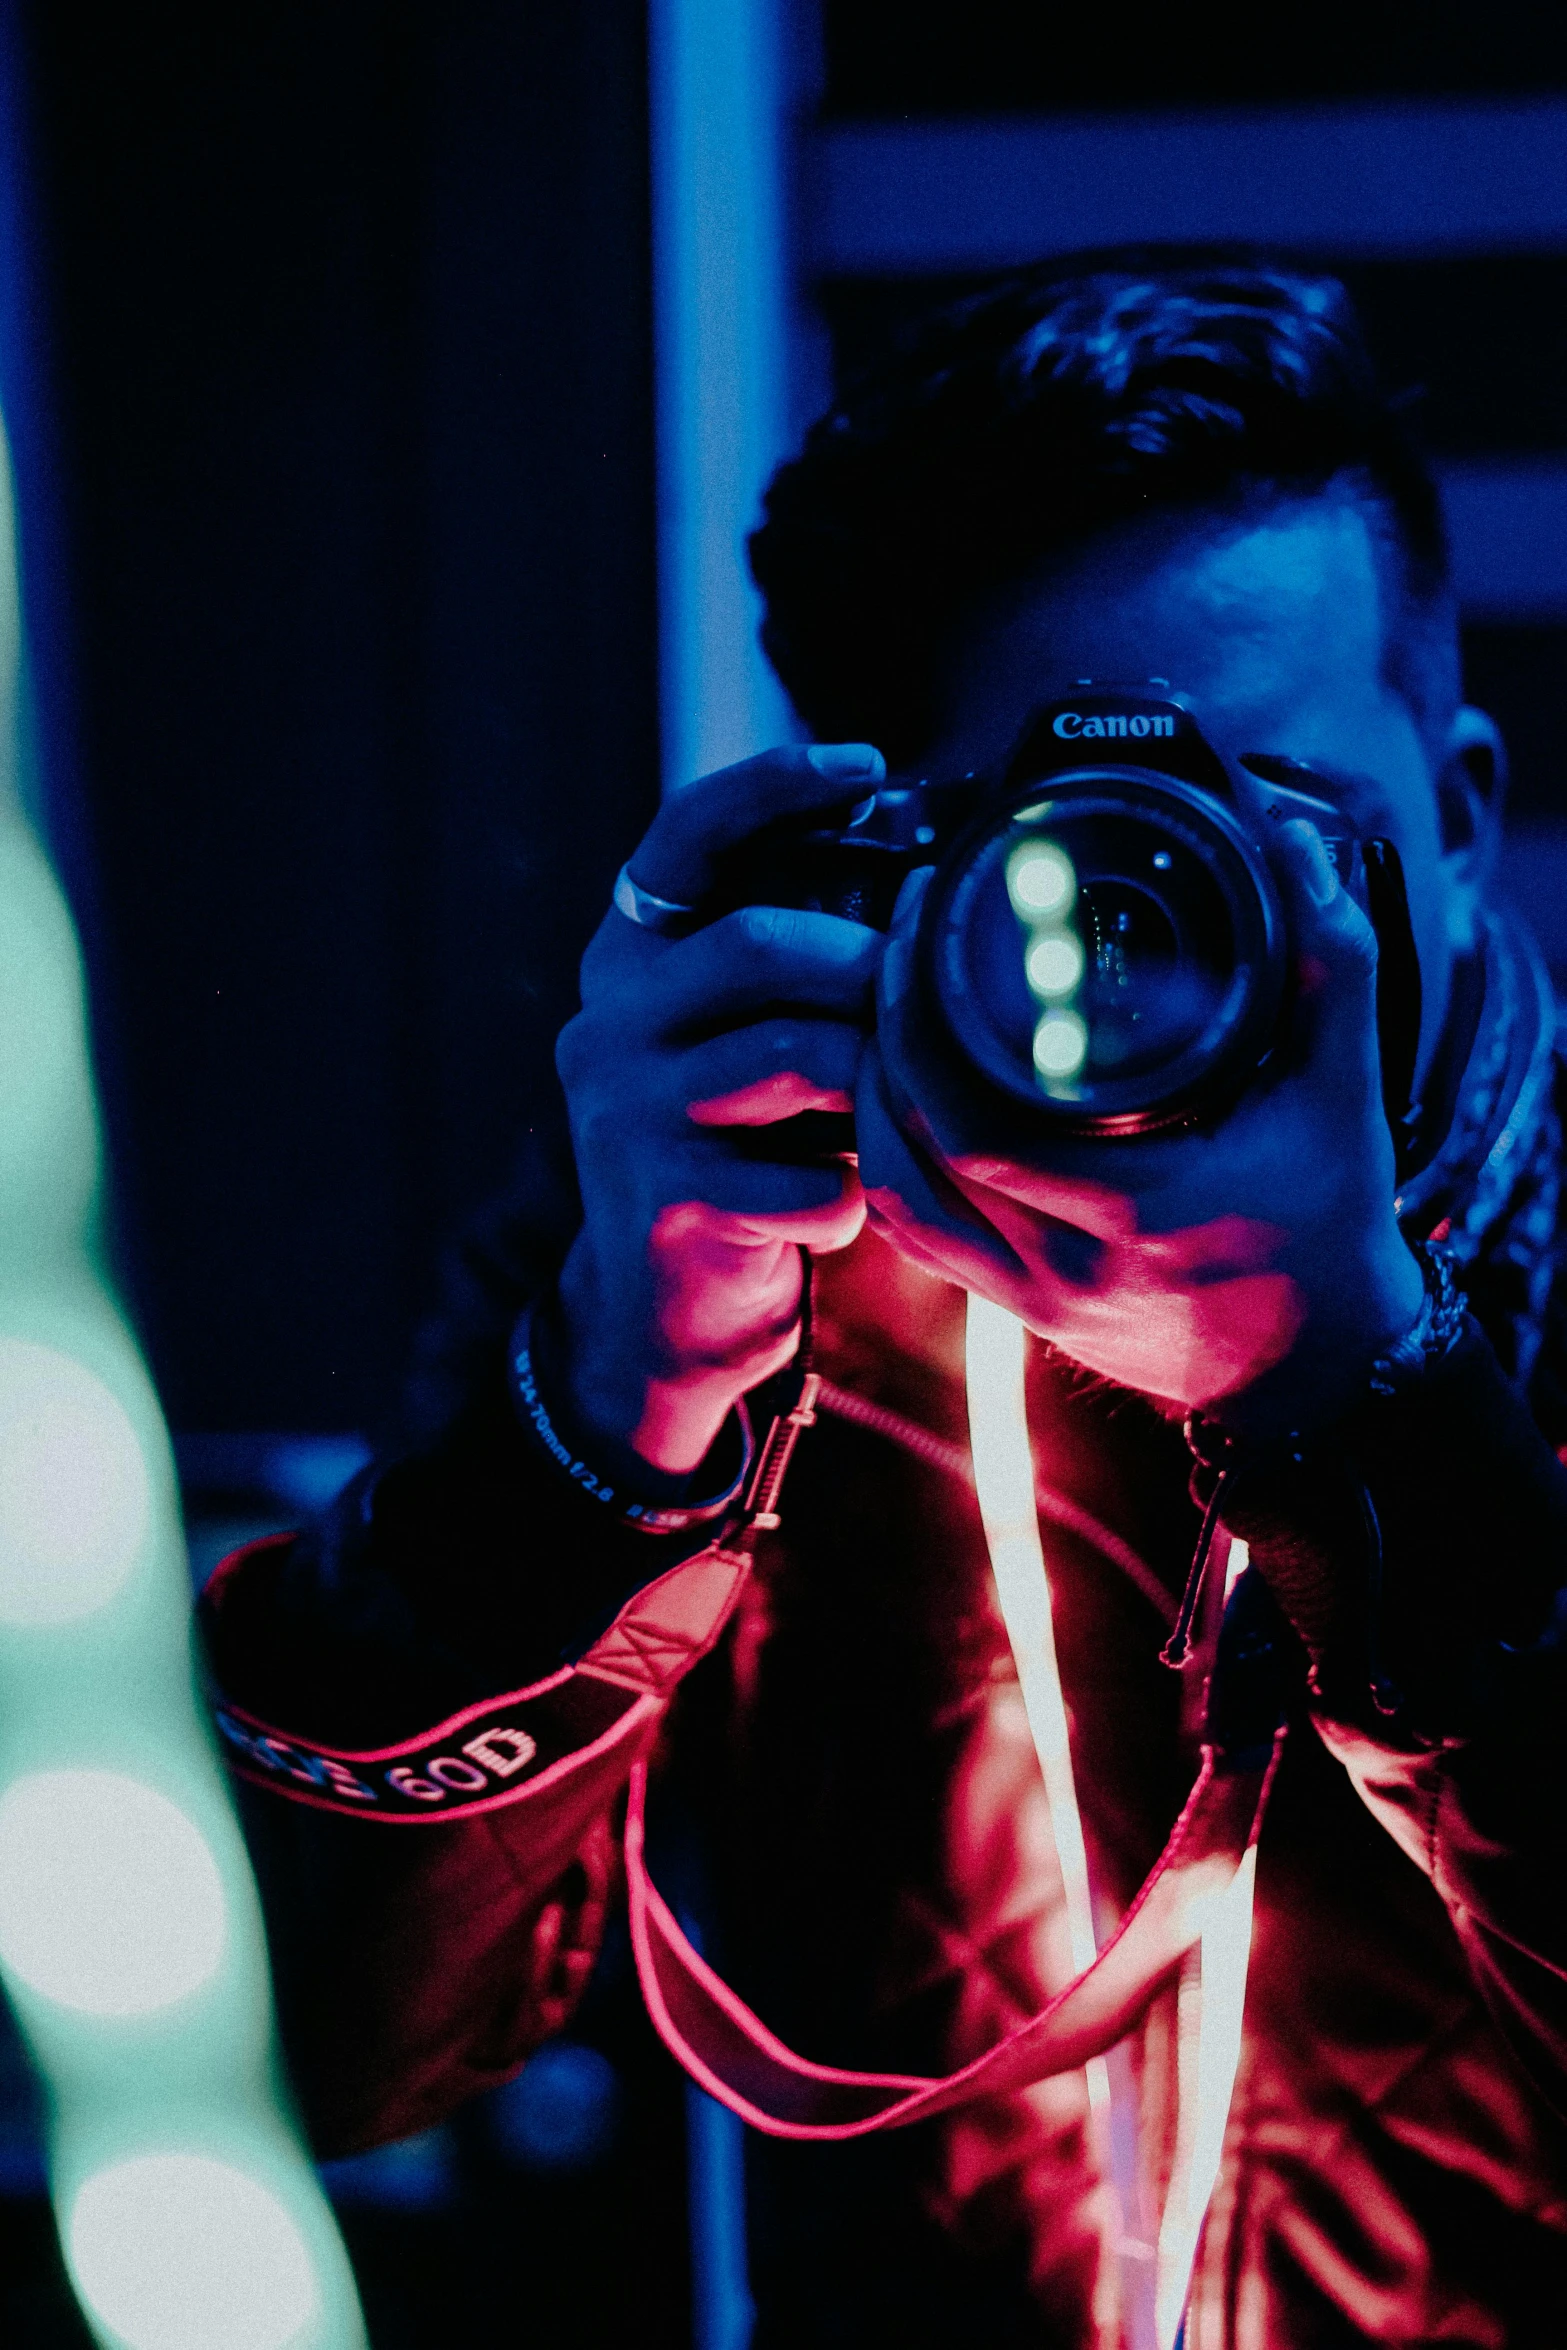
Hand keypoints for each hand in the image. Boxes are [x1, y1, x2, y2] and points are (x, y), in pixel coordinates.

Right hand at [554, 744, 885, 1476]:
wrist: (662, 1315)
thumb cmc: (739, 1158)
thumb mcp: (746, 1047)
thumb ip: (798, 974)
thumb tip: (927, 889)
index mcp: (628, 964)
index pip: (683, 839)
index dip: (771, 787)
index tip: (865, 764)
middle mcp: (609, 1024)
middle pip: (756, 944)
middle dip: (861, 963)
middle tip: (915, 993)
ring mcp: (626, 1113)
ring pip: (795, 1057)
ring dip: (874, 1088)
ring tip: (889, 1118)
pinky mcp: (665, 1201)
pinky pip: (814, 1180)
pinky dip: (857, 1197)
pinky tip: (844, 1211)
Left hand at [856, 820, 1423, 1437]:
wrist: (1323, 1366)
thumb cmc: (1331, 1227)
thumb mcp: (1340, 1094)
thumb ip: (1329, 968)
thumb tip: (1296, 851)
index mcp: (1136, 1208)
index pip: (973, 1120)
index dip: (919, 1019)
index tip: (923, 923)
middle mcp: (1066, 1264)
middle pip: (913, 1152)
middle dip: (882, 1038)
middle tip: (891, 947)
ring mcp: (1031, 1296)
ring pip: (897, 1198)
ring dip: (872, 1104)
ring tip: (884, 1014)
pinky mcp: (1016, 1310)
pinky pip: (916, 1236)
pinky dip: (891, 1162)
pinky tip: (898, 1101)